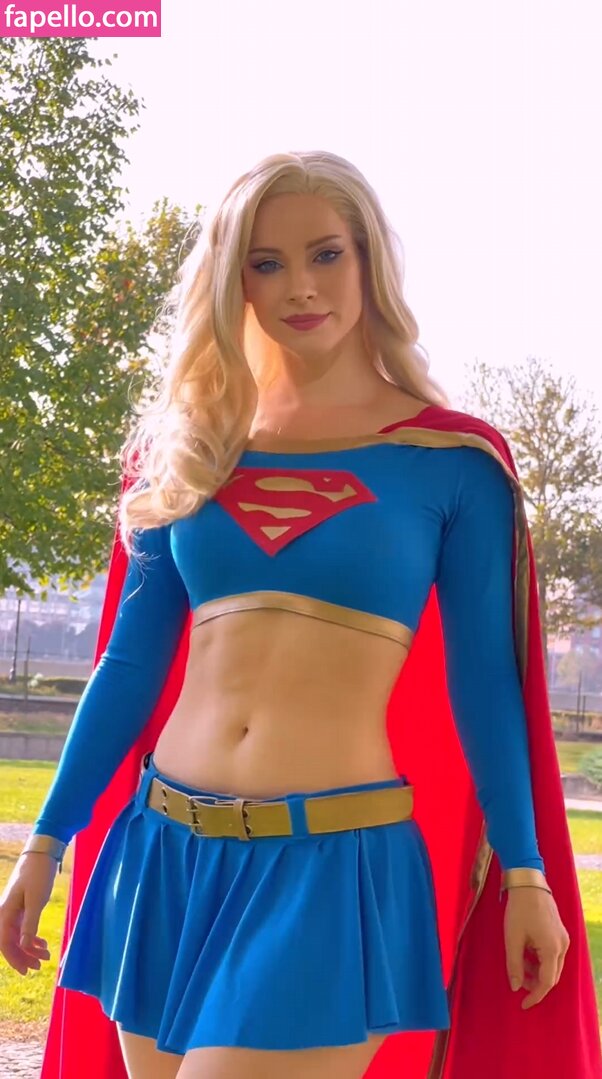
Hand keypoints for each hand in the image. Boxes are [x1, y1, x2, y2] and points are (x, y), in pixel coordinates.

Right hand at [0, 853, 55, 975]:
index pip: (5, 943)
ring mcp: (14, 910)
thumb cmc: (38, 874)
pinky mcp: (22, 906)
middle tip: (40, 966)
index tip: (27, 971)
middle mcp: (5, 913)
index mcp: (5, 912)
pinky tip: (42, 944)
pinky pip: (23, 928)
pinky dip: (32, 937)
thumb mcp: (36, 900)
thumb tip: (23, 945)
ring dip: (30, 948)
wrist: (42, 853)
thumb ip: (29, 923)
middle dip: (24, 956)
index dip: (15, 959)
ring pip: (18, 936)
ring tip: (46, 956)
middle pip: (10, 942)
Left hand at [503, 886, 569, 1008]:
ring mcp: (563, 938)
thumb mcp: (512, 938)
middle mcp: (562, 946)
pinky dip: (540, 960)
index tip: (523, 1005)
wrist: (529, 883)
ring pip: (552, 965)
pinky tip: (526, 953)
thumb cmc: (519, 910)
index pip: (546, 983)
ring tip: (519, 965)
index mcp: (552, 949)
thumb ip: (514, 965)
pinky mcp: (560, 932)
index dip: (535, 996)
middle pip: (552, 976)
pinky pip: (552, 954)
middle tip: (518, 983)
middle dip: (535, 984)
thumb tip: (516, 987)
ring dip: (537, 971)